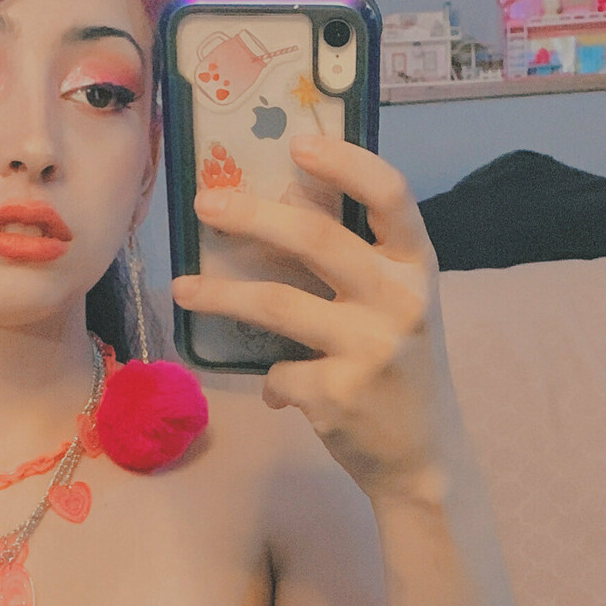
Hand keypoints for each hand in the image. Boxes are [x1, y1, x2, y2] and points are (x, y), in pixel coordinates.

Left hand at [171, 134, 464, 501]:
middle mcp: (399, 302)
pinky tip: (285, 391)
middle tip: (207, 204)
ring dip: (220, 294)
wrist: (423, 460)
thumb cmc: (401, 371)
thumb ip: (359, 266)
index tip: (298, 146)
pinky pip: (278, 372)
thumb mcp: (399, 308)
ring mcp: (369, 349)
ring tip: (182, 288)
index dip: (345, 164)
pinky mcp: (337, 394)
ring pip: (276, 305)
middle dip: (252, 216)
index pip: (391, 196)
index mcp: (417, 269)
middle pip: (317, 239)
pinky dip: (273, 381)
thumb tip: (278, 212)